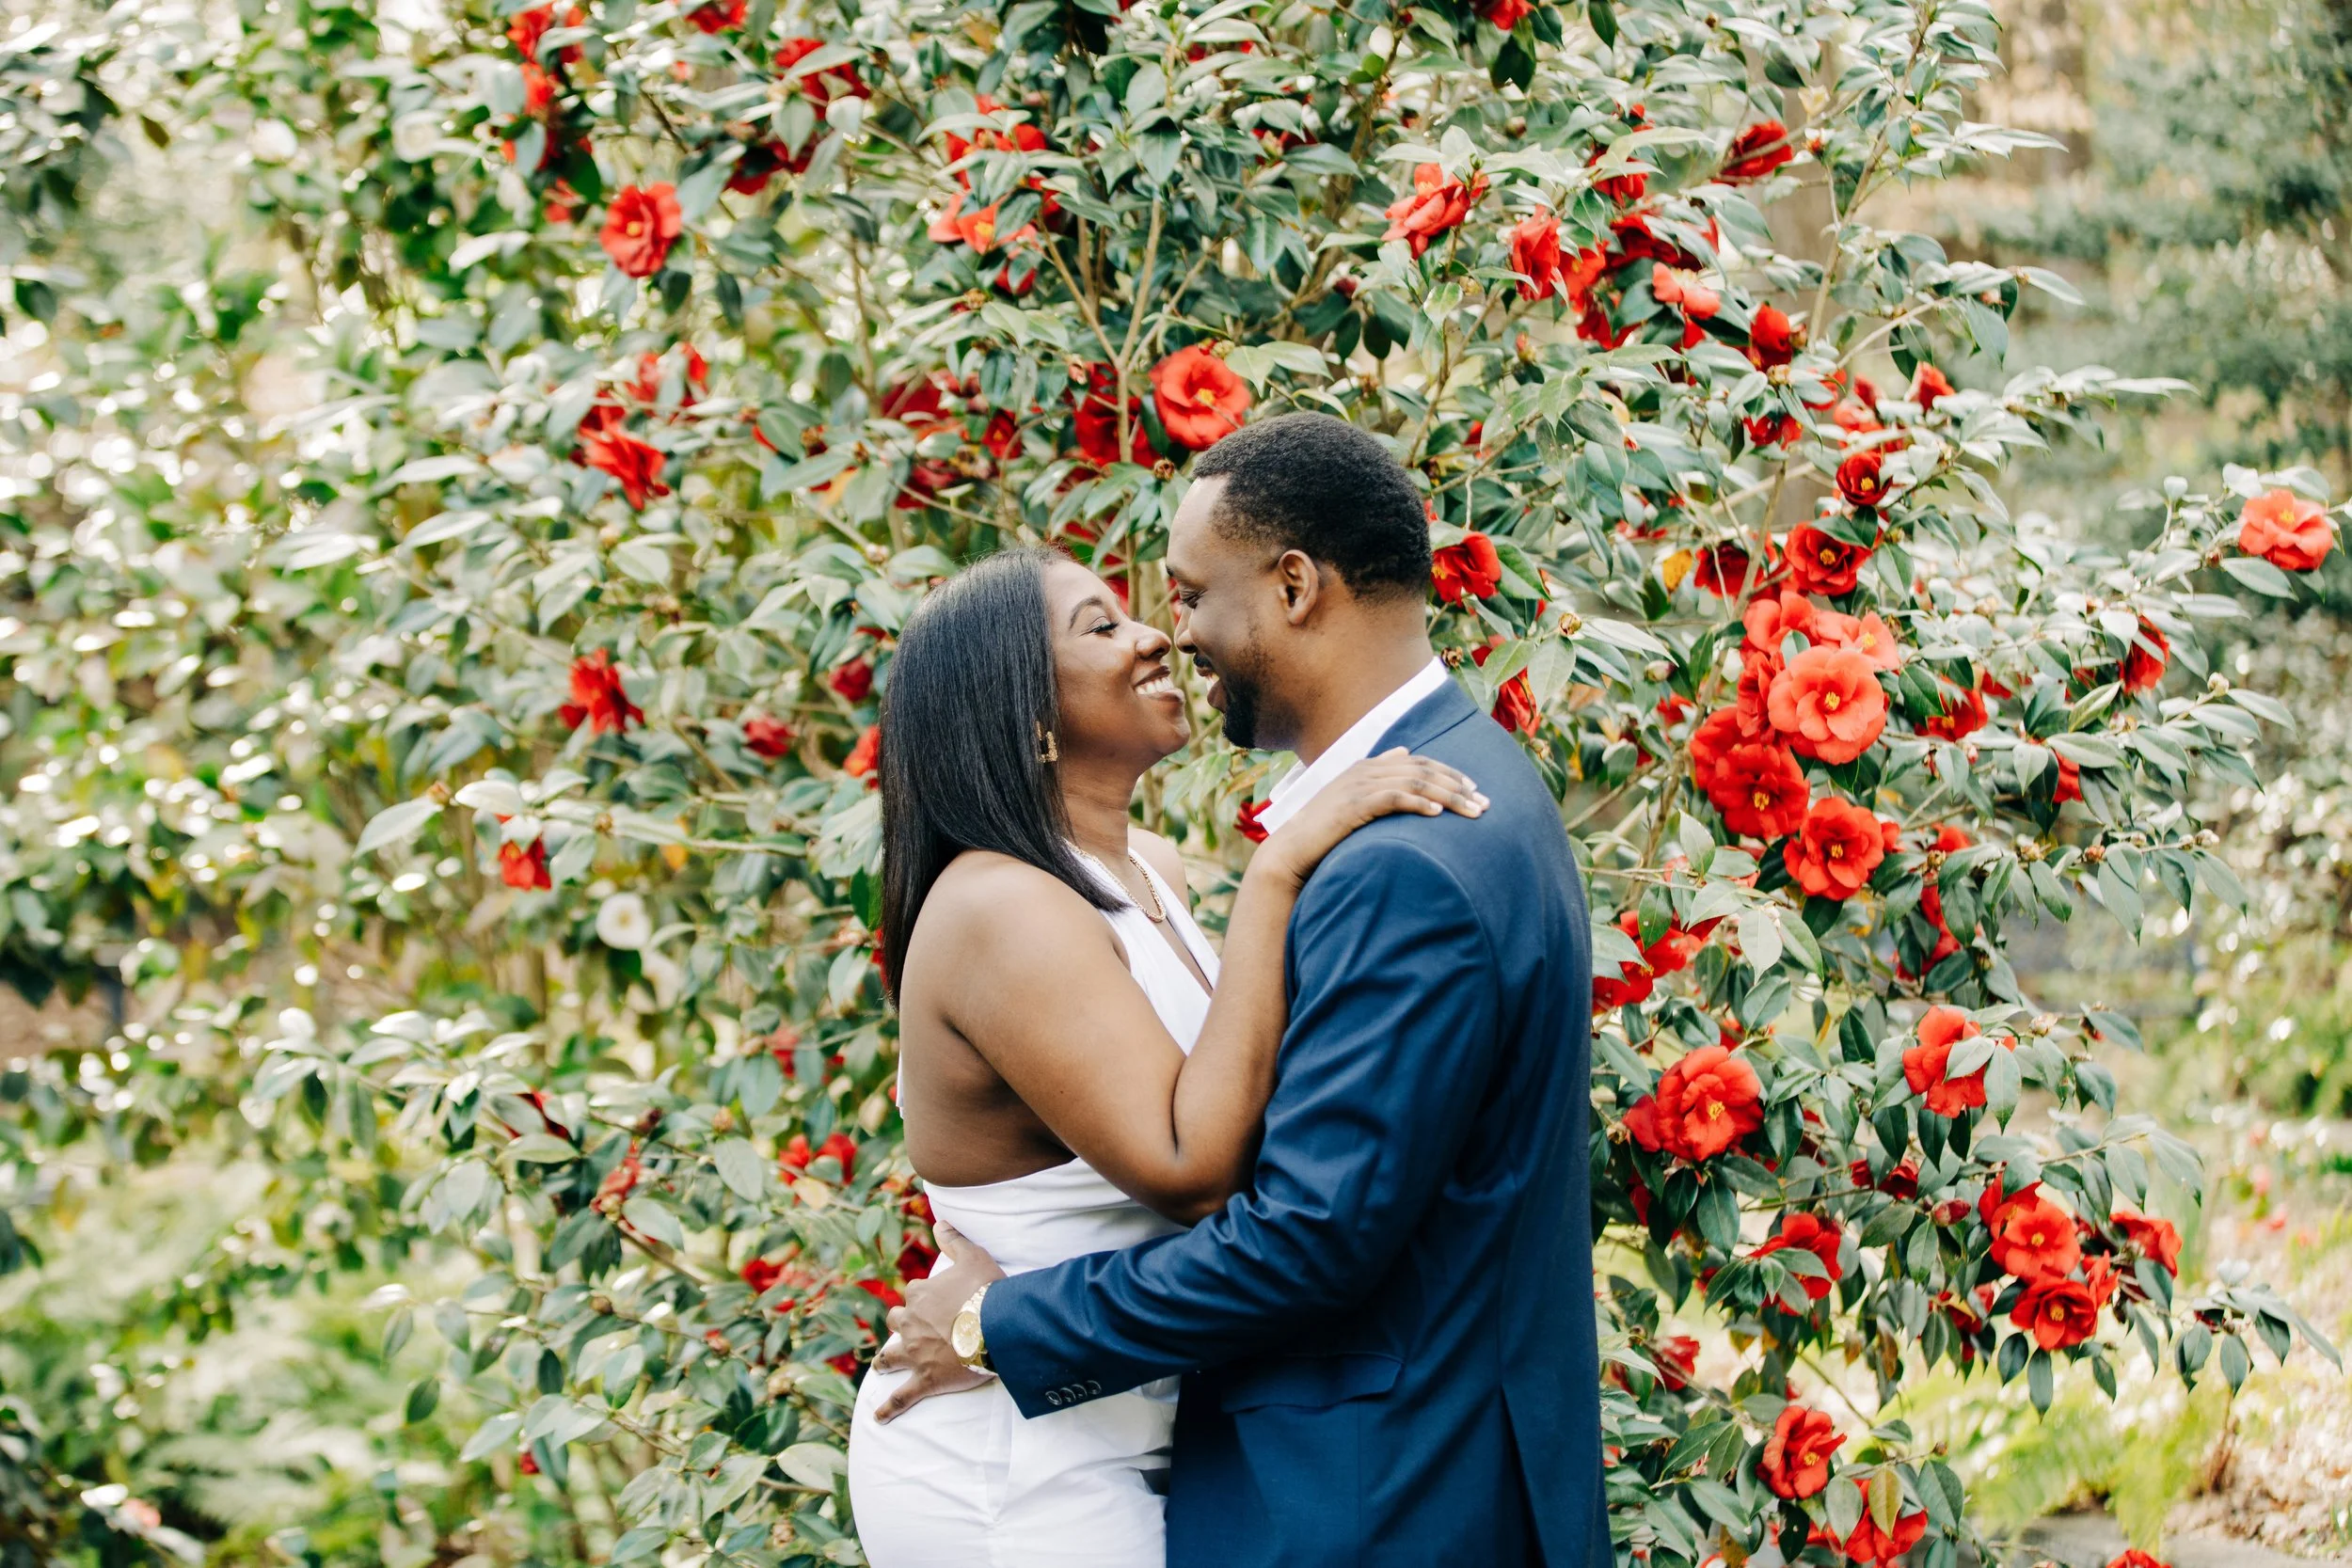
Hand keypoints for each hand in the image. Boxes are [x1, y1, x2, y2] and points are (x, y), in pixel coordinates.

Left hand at [870, 1222, 1007, 1421]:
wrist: (995, 1328)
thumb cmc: (987, 1290)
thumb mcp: (973, 1256)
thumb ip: (954, 1239)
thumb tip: (940, 1222)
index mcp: (920, 1294)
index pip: (915, 1292)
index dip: (926, 1296)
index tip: (940, 1299)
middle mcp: (910, 1322)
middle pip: (896, 1320)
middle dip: (901, 1323)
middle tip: (910, 1329)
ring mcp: (915, 1353)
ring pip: (891, 1356)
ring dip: (885, 1360)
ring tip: (881, 1365)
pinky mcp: (925, 1379)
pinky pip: (902, 1396)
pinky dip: (890, 1407)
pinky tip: (879, 1417)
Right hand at [1257, 748, 1485, 884]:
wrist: (1290, 851)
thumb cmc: (1324, 834)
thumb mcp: (1353, 800)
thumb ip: (1378, 777)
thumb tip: (1404, 753)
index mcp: (1367, 767)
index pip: (1419, 761)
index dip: (1450, 773)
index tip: (1475, 790)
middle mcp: (1365, 770)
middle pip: (1423, 769)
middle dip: (1458, 785)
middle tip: (1485, 803)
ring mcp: (1358, 786)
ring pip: (1415, 782)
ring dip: (1449, 796)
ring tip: (1473, 811)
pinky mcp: (1353, 805)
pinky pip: (1394, 797)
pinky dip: (1419, 802)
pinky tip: (1438, 813)